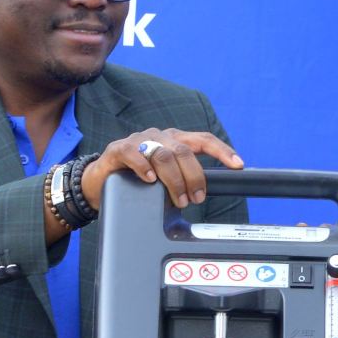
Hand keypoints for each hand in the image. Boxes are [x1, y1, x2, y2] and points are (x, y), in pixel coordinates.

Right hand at [84, 128, 243, 212]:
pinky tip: (150, 180)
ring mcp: (138, 141)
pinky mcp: (119, 149)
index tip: (238, 165)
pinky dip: (144, 167)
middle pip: (184, 151)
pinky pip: (134, 154)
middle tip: (196, 198)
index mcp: (173, 140)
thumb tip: (204, 192)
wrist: (100, 181)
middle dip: (195, 177)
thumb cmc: (136, 179)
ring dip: (175, 180)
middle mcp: (158, 136)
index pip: (202, 140)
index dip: (222, 151)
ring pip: (163, 155)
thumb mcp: (165, 179)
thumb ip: (182, 179)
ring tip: (179, 200)